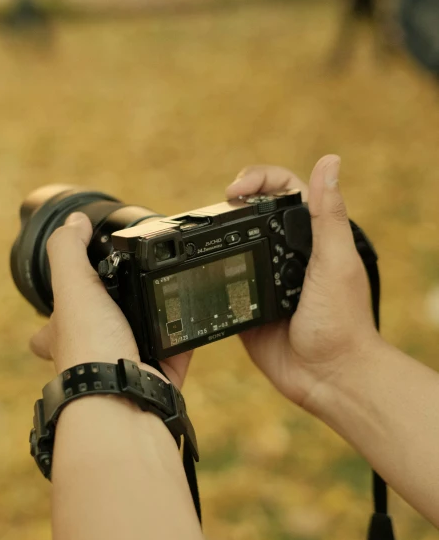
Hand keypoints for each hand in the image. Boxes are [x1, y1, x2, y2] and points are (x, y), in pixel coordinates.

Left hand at [30, 213, 191, 389]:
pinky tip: (198, 313)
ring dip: (156, 319)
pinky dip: (188, 334)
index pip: (51, 323)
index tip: (72, 291)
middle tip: (133, 289)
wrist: (125, 395)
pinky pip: (178, 348)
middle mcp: (94, 352)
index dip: (56, 309)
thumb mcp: (73, 287)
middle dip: (116, 312)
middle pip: (102, 329)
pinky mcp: (161, 374)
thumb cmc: (89, 347)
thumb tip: (74, 221)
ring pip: (142, 337)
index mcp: (66, 333)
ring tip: (173, 290)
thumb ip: (69, 251)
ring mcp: (128, 364)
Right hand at [225, 156, 381, 414]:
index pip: (285, 191)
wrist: (327, 378)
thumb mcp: (335, 262)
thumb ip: (328, 214)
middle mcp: (286, 254)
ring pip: (234, 245)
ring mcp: (264, 279)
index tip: (237, 188)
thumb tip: (330, 161)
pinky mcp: (246, 305)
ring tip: (201, 233)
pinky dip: (209, 273)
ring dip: (217, 234)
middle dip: (231, 201)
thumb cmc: (342, 322)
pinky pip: (223, 284)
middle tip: (216, 206)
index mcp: (310, 237)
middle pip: (253, 213)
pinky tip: (197, 267)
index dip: (260, 180)